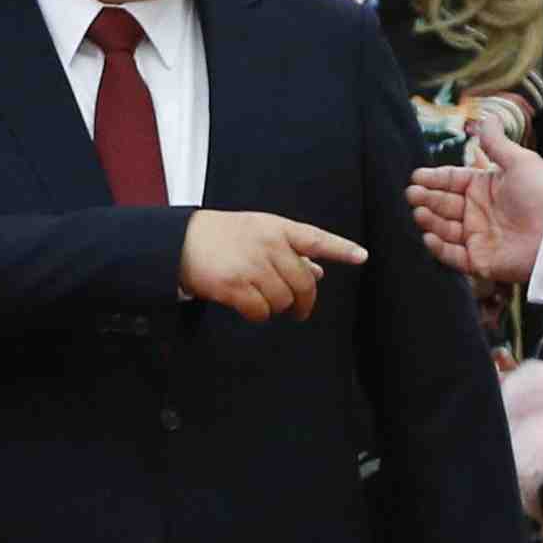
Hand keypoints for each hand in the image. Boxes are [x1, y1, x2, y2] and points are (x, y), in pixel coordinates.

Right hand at [177, 211, 366, 321]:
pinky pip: (260, 311)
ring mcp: (251, 265)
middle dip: (304, 301)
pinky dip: (258, 314)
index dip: (341, 249)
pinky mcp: (234, 285)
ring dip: (277, 307)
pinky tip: (249, 307)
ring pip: (283, 300)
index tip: (362, 257)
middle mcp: (268, 245)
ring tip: (263, 299)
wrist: (180, 240)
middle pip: (304, 283)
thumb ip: (290, 250)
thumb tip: (318, 271)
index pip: (316, 239)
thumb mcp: (259, 232)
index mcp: (277, 228)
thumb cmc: (223, 235)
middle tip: (300, 310)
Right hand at [408, 115, 542, 283]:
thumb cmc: (542, 193)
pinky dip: (439, 248)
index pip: (452, 180)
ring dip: (430, 220)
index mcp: (484, 187)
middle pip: (444, 204)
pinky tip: (428, 236)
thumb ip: (497, 142)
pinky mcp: (480, 261)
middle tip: (412, 193)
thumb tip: (486, 117)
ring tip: (419, 211)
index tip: (416, 176)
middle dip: (426, 198)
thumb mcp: (519, 161)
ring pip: (444, 229)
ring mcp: (478, 237)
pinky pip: (453, 255)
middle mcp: (478, 212)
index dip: (434, 178)